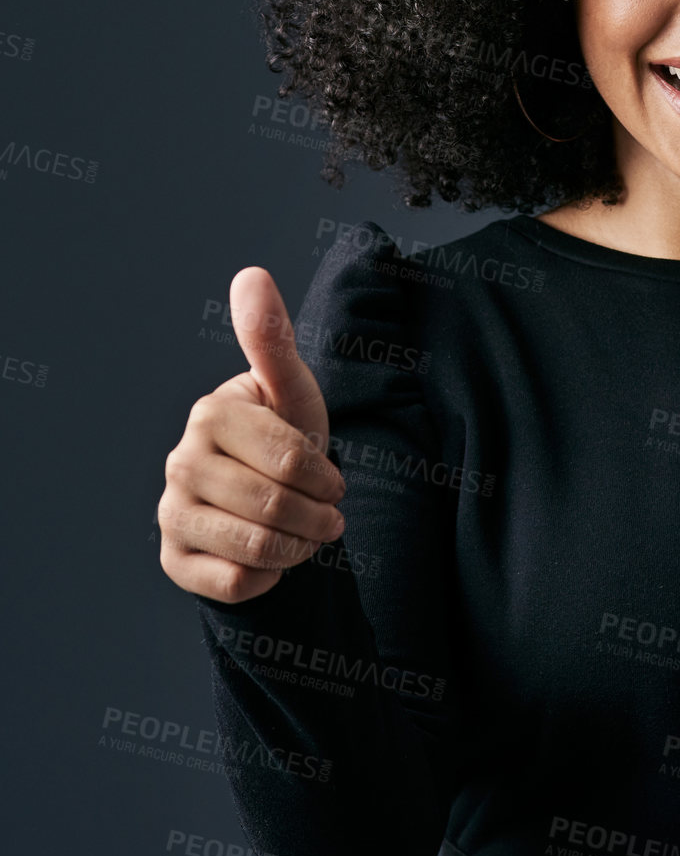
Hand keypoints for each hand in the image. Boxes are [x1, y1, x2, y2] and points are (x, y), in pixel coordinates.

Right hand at [158, 266, 344, 603]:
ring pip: (256, 547)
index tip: (333, 479)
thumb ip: (273, 337)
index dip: (327, 476)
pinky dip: (269, 577)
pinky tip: (270, 558)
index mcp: (209, 413)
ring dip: (299, 547)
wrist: (270, 499)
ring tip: (307, 534)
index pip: (292, 458)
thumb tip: (250, 273)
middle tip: (329, 514)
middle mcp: (179, 461)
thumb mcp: (292, 390)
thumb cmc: (285, 435)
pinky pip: (236, 582)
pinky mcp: (172, 560)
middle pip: (275, 505)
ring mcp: (169, 512)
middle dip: (318, 516)